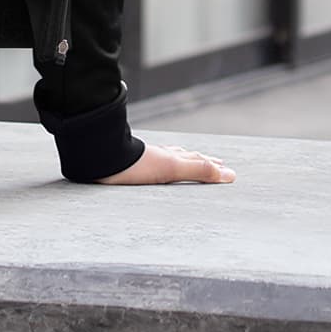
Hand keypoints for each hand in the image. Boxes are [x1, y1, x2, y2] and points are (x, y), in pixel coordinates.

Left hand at [95, 142, 234, 184]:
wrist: (100, 158)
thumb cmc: (135, 165)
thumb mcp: (172, 169)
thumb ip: (199, 171)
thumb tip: (230, 175)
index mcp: (171, 158)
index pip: (196, 160)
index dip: (211, 165)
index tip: (224, 166)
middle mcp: (159, 156)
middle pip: (185, 156)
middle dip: (200, 160)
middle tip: (214, 162)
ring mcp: (144, 159)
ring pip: (168, 157)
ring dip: (182, 159)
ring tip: (187, 158)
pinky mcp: (129, 164)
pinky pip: (151, 163)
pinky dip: (160, 163)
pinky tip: (152, 163)